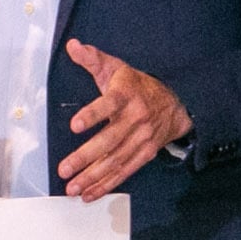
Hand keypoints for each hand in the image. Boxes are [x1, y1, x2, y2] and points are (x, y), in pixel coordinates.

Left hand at [57, 39, 190, 200]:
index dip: (92, 115)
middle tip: (64, 169)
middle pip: (109, 140)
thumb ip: (92, 59)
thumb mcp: (116, 68)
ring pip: (116, 160)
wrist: (176, 103)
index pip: (108, 105)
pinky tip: (89, 193)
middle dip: (85, 157)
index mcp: (125, 95)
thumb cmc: (137, 85)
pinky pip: (125, 171)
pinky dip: (107, 184)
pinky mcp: (145, 154)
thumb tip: (73, 46)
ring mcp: (142, 139)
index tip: (75, 125)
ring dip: (93, 176)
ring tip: (72, 187)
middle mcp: (135, 119)